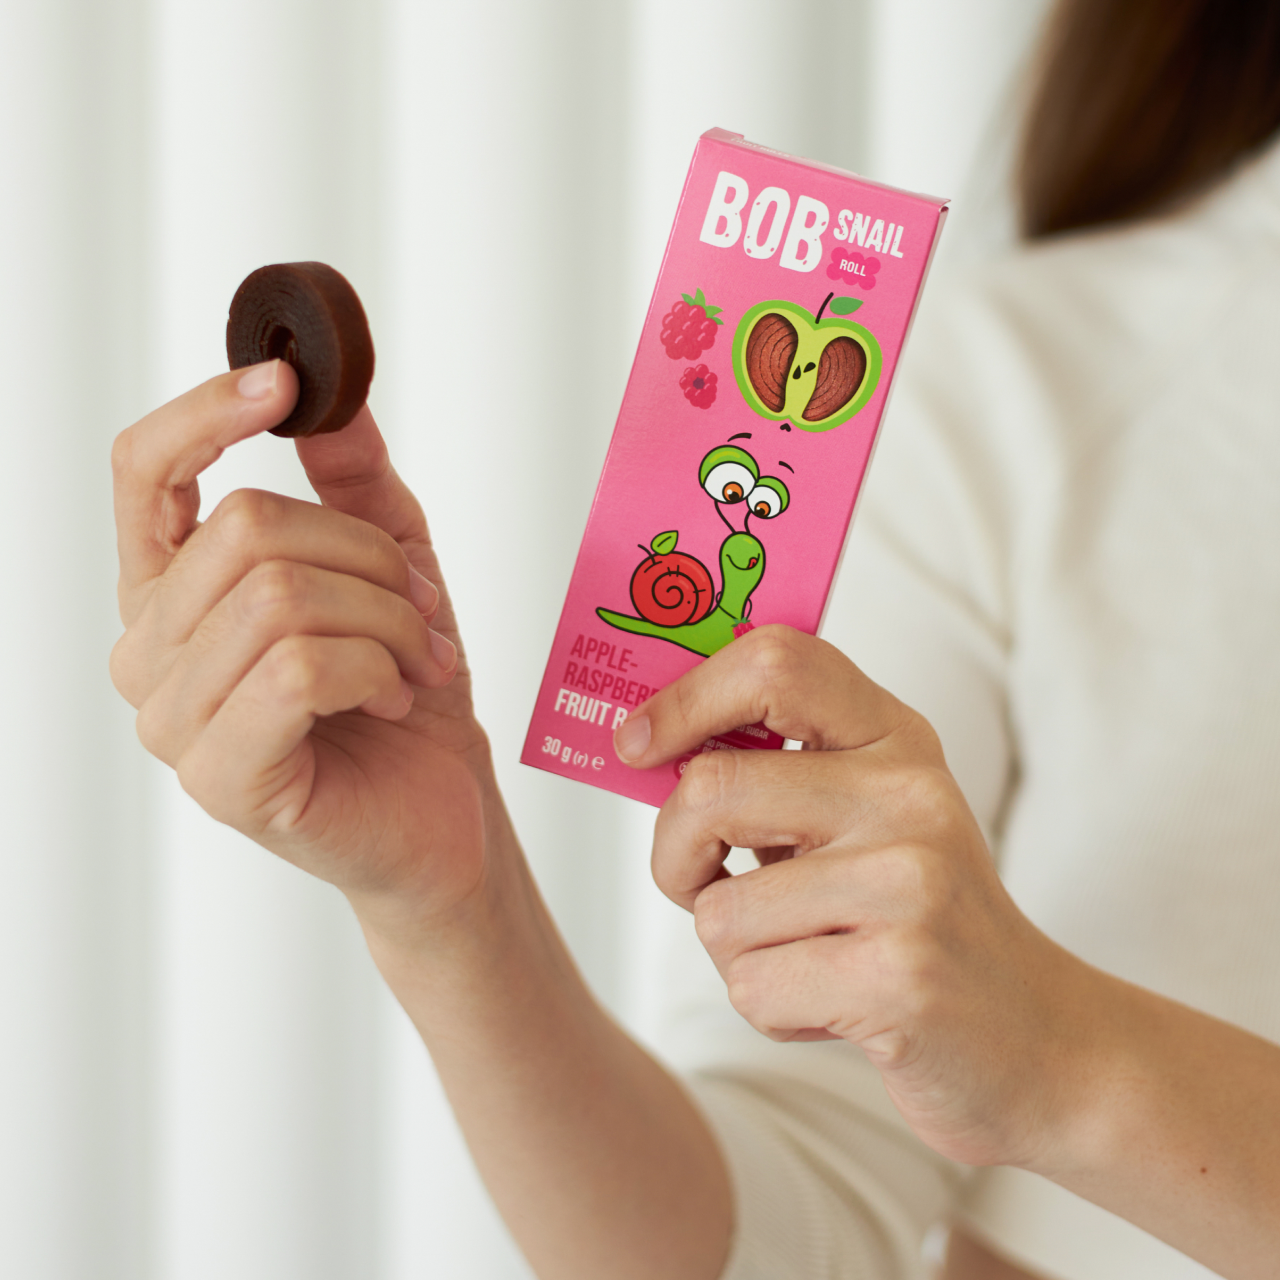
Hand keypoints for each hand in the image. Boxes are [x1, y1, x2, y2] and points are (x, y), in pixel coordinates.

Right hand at [110, 360, 498, 940]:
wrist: (443, 808)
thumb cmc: (405, 691)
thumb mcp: (392, 566)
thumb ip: (354, 484)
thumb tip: (333, 395)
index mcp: (173, 591)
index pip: (142, 473)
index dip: (205, 414)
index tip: (284, 382)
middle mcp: (150, 651)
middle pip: (245, 528)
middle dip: (368, 558)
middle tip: (423, 608)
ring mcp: (171, 721)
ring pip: (280, 596)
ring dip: (386, 619)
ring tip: (420, 659)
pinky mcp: (219, 777)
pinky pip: (297, 667)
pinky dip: (374, 669)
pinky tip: (395, 699)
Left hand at [614, 625, 1096, 1170]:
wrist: (1036, 1037)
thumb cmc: (915, 921)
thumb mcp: (867, 817)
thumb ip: (779, 774)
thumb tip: (648, 746)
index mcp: (895, 738)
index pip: (776, 662)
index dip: (684, 697)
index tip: (636, 744)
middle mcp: (908, 793)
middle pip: (712, 788)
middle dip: (674, 855)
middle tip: (701, 883)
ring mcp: (910, 881)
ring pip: (720, 910)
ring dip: (736, 952)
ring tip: (809, 956)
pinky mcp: (902, 975)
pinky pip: (753, 987)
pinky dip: (771, 1009)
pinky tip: (836, 1003)